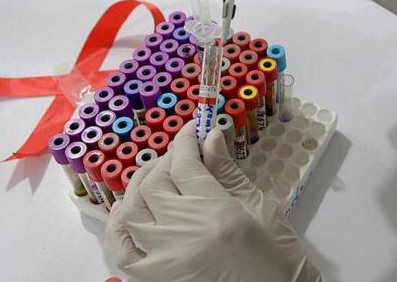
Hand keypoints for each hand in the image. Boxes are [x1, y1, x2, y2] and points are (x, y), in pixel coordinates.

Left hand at [106, 122, 320, 281]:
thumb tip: (210, 137)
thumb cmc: (278, 255)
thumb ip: (228, 172)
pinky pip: (123, 252)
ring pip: (132, 211)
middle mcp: (183, 234)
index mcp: (215, 213)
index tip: (193, 130)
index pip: (185, 164)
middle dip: (166, 160)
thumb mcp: (260, 207)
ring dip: (140, 187)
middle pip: (155, 184)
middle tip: (183, 154)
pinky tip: (129, 212)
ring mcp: (164, 260)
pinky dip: (118, 229)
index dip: (186, 141)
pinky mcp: (156, 279)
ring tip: (157, 178)